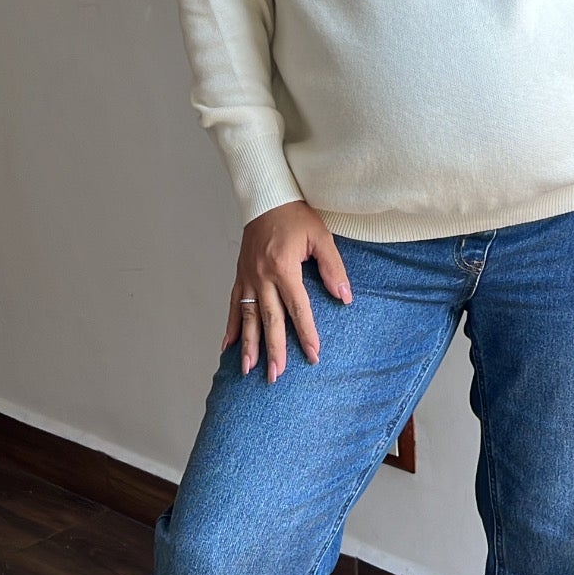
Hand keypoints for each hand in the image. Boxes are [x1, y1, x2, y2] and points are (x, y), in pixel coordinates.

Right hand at [221, 200, 352, 382]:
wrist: (265, 198)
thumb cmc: (295, 216)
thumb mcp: (321, 237)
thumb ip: (333, 268)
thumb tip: (344, 297)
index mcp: (283, 267)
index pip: (297, 308)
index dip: (307, 333)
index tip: (313, 355)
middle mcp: (262, 276)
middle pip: (269, 319)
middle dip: (274, 350)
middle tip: (276, 376)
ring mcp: (247, 277)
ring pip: (247, 318)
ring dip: (249, 345)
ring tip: (249, 369)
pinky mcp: (240, 276)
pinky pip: (233, 305)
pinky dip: (231, 327)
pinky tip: (228, 347)